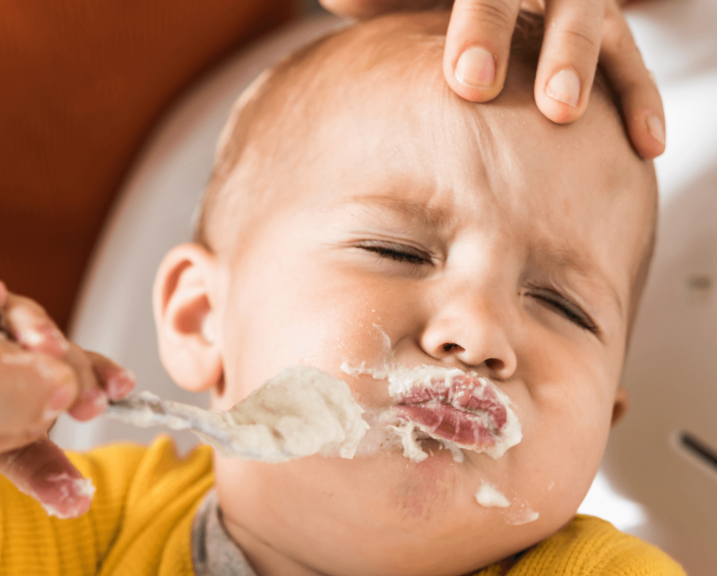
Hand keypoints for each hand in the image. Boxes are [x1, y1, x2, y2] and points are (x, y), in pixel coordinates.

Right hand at [0, 265, 135, 520]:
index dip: (97, 375)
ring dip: (33, 324)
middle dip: (71, 361)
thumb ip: (37, 467)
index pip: (71, 367)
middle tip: (83, 390)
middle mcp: (6, 337)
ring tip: (47, 346)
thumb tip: (79, 502)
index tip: (119, 389)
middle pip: (46, 339)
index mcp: (31, 368)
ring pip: (10, 311)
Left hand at [320, 0, 664, 158]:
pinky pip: (629, 60)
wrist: (443, 2)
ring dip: (594, 70)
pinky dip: (638, 99)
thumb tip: (343, 1)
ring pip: (596, 21)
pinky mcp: (596, 29)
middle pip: (553, 1)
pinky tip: (646, 146)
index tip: (469, 82)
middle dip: (554, 48)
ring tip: (571, 117)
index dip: (481, 30)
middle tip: (548, 105)